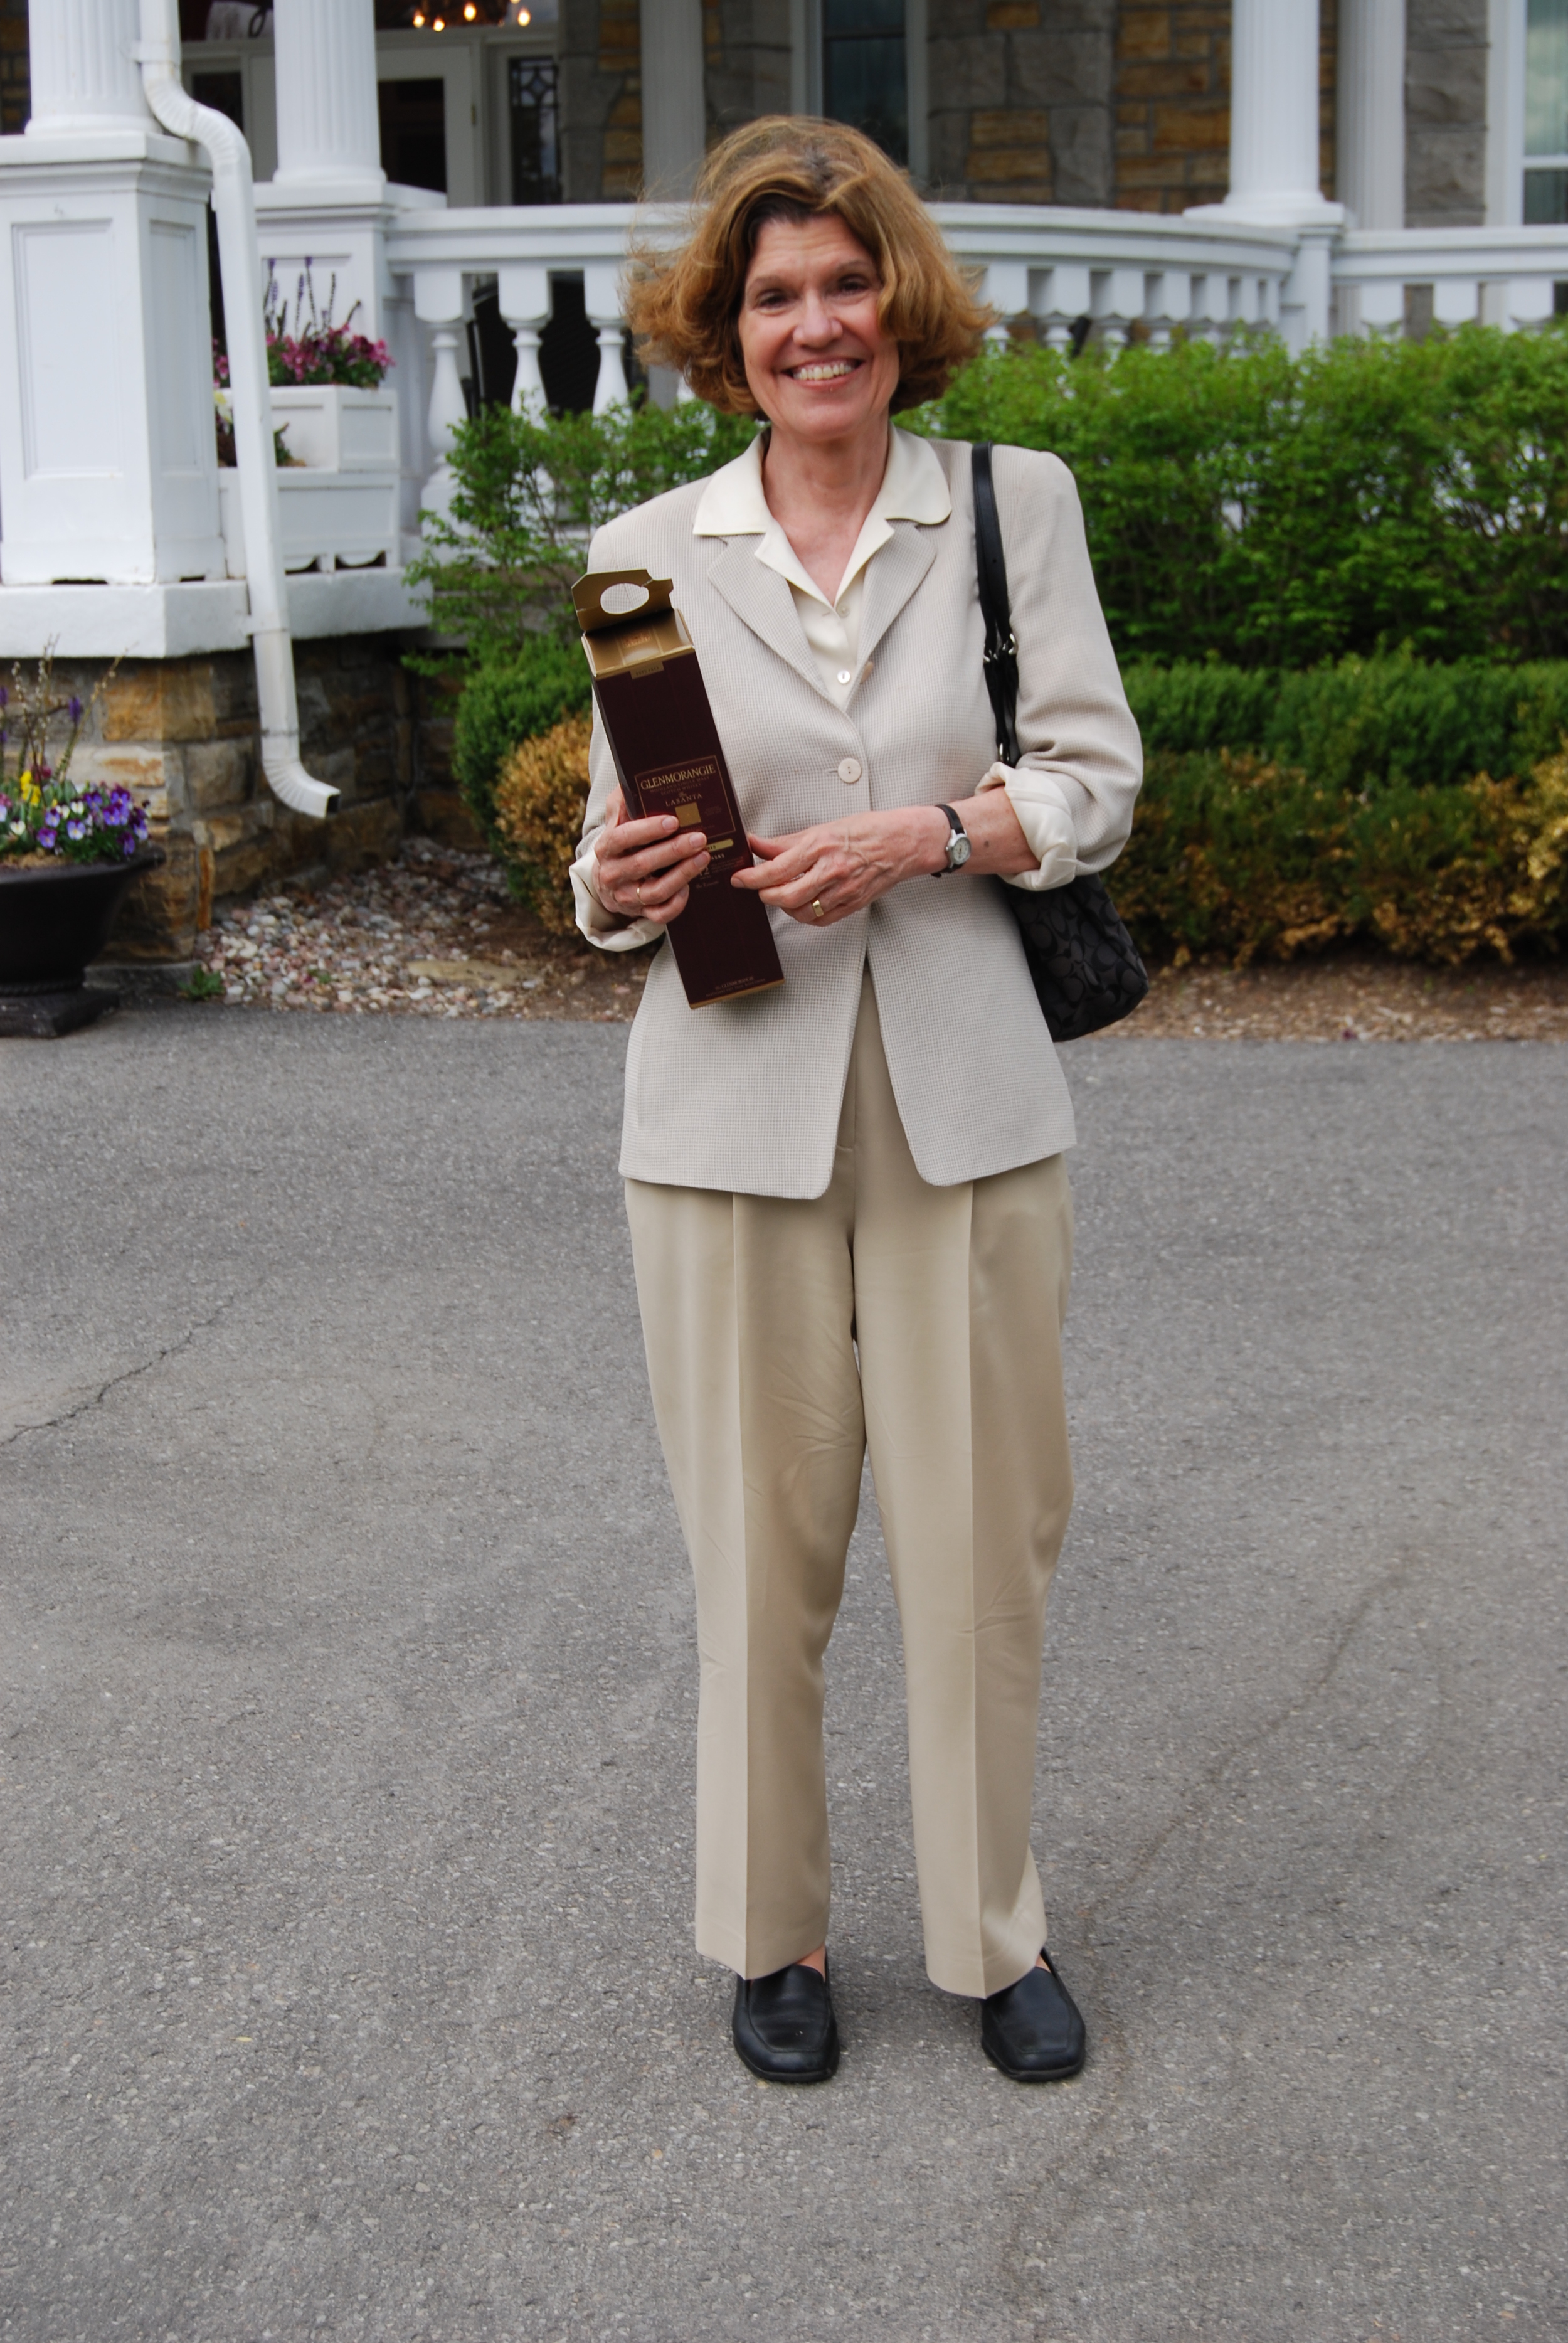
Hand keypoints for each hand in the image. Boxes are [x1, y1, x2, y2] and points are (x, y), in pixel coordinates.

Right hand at [593, 788, 709, 926]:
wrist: (609, 879)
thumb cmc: (621, 841)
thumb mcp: (617, 817)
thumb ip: (623, 800)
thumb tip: (634, 781)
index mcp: (606, 848)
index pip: (623, 838)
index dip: (647, 830)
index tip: (673, 821)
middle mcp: (612, 874)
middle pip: (643, 864)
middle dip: (674, 851)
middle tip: (700, 838)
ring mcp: (626, 897)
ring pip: (656, 891)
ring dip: (683, 874)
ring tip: (703, 857)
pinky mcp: (640, 913)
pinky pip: (661, 914)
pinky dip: (677, 902)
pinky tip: (690, 886)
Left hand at [730, 806, 947, 926]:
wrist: (903, 843)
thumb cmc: (867, 831)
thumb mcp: (823, 828)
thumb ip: (786, 842)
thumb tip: (757, 844)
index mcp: (821, 845)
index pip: (776, 869)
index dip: (752, 877)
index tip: (740, 878)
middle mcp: (831, 869)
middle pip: (785, 896)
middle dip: (765, 895)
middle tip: (758, 889)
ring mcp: (843, 890)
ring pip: (801, 911)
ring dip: (784, 906)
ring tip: (782, 895)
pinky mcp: (853, 904)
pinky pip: (820, 919)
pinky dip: (805, 915)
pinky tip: (803, 905)